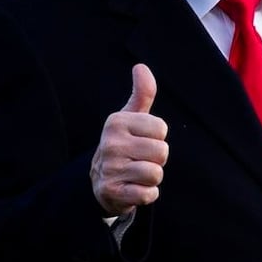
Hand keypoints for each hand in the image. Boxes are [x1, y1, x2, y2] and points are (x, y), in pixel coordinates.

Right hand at [91, 64, 168, 216]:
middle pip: (162, 152)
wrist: (100, 182)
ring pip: (156, 174)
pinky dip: (147, 195)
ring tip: (136, 174)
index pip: (161, 129)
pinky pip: (148, 194)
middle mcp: (110, 143)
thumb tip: (141, 67)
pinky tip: (134, 189)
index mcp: (116, 122)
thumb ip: (142, 94)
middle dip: (157, 160)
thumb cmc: (123, 145)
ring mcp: (110, 169)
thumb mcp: (131, 118)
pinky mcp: (113, 192)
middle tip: (140, 160)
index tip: (141, 141)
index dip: (157, 137)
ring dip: (152, 178)